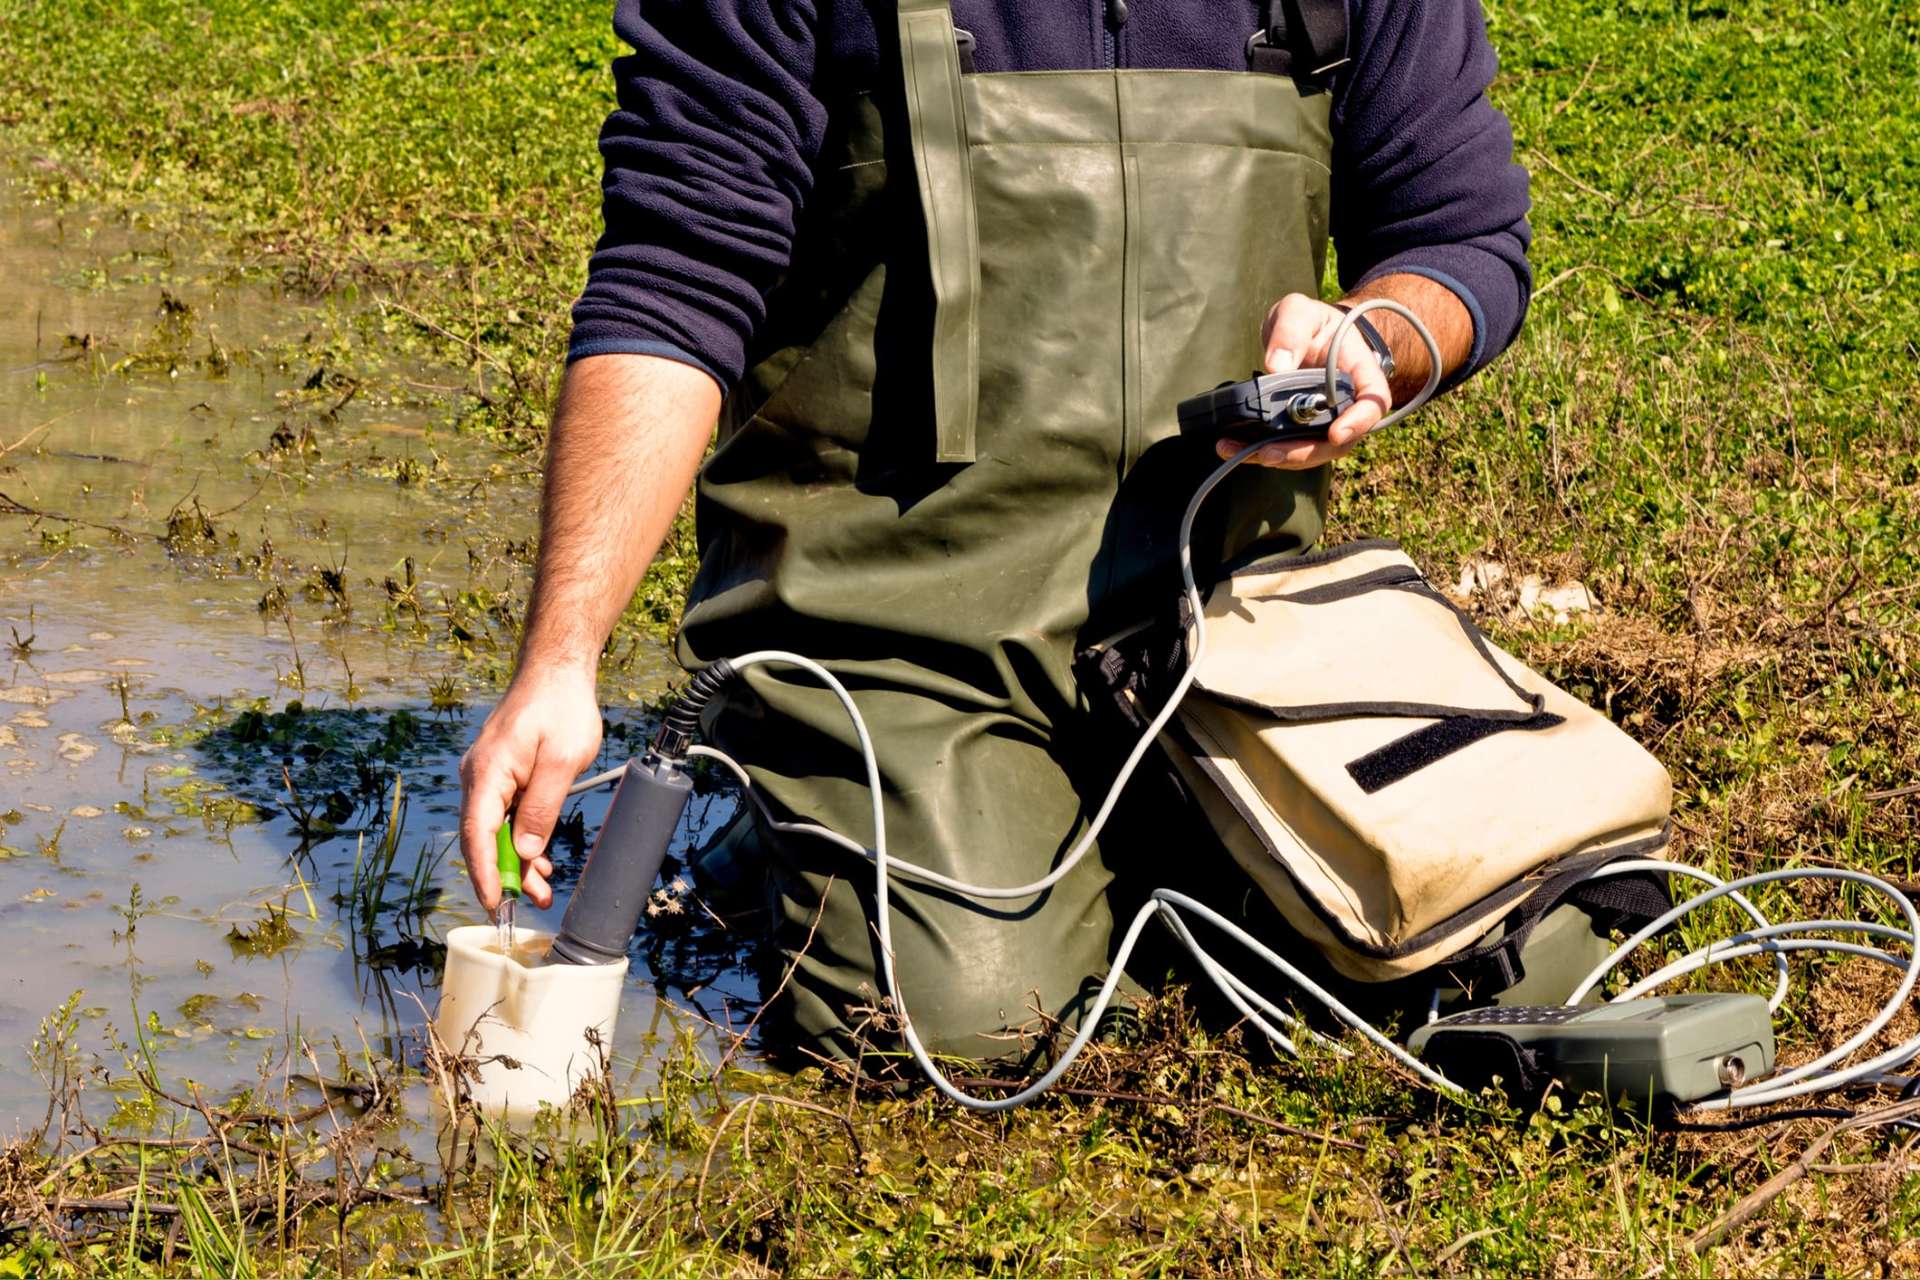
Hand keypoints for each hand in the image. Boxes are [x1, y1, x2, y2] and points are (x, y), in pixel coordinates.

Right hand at [458, 663, 602, 911]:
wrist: (558, 671)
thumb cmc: (561, 707)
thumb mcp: (561, 760)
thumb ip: (542, 807)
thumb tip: (526, 851)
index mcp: (487, 773)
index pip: (477, 834)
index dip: (485, 873)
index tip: (494, 903)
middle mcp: (480, 778)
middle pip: (484, 838)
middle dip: (503, 876)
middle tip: (525, 908)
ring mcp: (492, 777)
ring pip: (498, 831)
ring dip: (518, 863)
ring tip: (542, 892)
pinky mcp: (506, 777)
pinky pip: (508, 817)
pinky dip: (523, 841)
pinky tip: (540, 863)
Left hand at [1219, 293, 1393, 469]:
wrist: (1301, 333)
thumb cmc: (1309, 321)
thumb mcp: (1298, 311)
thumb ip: (1290, 330)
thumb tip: (1276, 366)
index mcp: (1359, 372)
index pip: (1373, 401)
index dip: (1359, 421)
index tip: (1336, 434)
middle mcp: (1346, 404)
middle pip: (1338, 441)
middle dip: (1304, 452)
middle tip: (1270, 453)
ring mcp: (1324, 421)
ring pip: (1310, 451)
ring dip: (1278, 458)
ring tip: (1241, 452)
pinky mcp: (1300, 430)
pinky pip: (1287, 448)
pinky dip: (1261, 452)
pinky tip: (1233, 448)